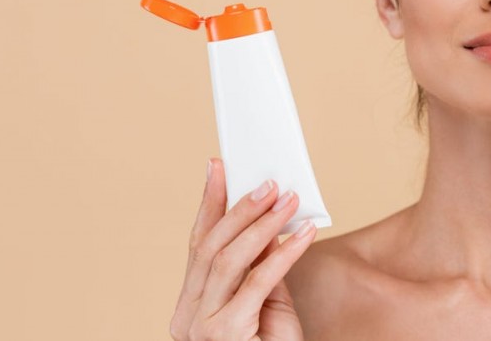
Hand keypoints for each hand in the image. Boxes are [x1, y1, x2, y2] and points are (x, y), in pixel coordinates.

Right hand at [170, 159, 315, 340]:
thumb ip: (259, 267)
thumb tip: (266, 220)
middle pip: (209, 248)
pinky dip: (284, 253)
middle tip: (268, 182)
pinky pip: (257, 282)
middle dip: (239, 208)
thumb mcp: (265, 303)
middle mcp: (186, 317)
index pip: (197, 245)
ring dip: (262, 223)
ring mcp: (201, 329)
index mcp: (189, 307)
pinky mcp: (227, 335)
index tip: (219, 167)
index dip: (209, 203)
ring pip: (227, 260)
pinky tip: (304, 233)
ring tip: (288, 199)